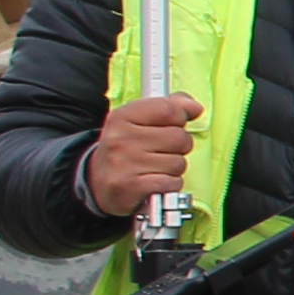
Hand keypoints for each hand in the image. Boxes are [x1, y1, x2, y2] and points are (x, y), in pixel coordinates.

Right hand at [81, 93, 199, 216]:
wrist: (98, 184)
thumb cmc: (126, 150)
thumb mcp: (139, 121)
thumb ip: (169, 107)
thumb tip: (195, 107)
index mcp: (122, 117)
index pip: (169, 110)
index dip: (181, 118)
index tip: (175, 124)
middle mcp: (120, 138)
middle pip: (179, 138)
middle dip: (179, 147)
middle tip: (161, 152)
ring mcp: (123, 163)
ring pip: (179, 163)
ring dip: (174, 169)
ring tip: (155, 168)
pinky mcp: (130, 187)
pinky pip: (172, 183)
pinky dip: (170, 185)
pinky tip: (155, 182)